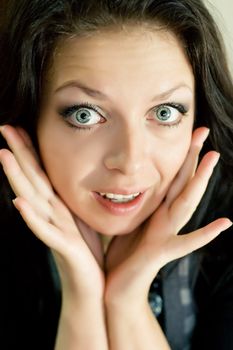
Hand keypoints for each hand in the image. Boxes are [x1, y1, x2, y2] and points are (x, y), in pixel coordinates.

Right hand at [0, 125, 104, 297]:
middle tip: (5, 127)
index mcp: (58, 205)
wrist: (91, 286)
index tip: (19, 127)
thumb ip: (69, 199)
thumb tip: (68, 178)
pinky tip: (19, 203)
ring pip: (33, 199)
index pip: (40, 173)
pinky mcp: (62, 247)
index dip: (29, 151)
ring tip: (4, 155)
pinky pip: (44, 231)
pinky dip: (31, 217)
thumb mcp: (80, 216)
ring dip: (17, 178)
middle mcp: (51, 214)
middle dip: (18, 154)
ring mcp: (54, 229)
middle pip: (32, 179)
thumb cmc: (86, 250)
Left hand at [104, 127, 231, 302]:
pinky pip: (186, 243)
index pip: (170, 178)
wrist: (116, 287)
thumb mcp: (127, 220)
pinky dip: (206, 234)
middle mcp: (165, 219)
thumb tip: (128, 181)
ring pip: (186, 203)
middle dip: (192, 157)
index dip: (179, 156)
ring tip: (213, 158)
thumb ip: (134, 203)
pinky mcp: (161, 253)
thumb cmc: (121, 254)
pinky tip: (225, 223)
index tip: (187, 132)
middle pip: (182, 183)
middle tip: (203, 130)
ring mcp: (166, 235)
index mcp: (155, 210)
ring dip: (200, 181)